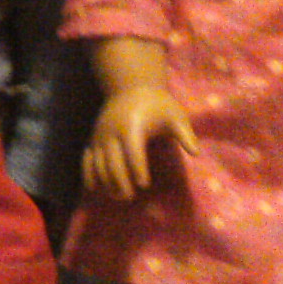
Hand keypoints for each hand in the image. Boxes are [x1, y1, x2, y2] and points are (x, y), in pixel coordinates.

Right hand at [82, 85, 197, 200]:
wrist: (130, 86)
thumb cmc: (156, 104)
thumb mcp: (175, 115)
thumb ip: (185, 134)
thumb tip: (196, 153)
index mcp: (132, 127)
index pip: (133, 152)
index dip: (137, 169)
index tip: (144, 184)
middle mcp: (112, 132)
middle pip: (112, 162)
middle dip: (120, 182)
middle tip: (129, 197)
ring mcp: (99, 136)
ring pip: (98, 164)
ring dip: (105, 182)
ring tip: (117, 196)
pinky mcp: (93, 138)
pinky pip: (86, 159)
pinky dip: (88, 174)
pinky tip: (94, 188)